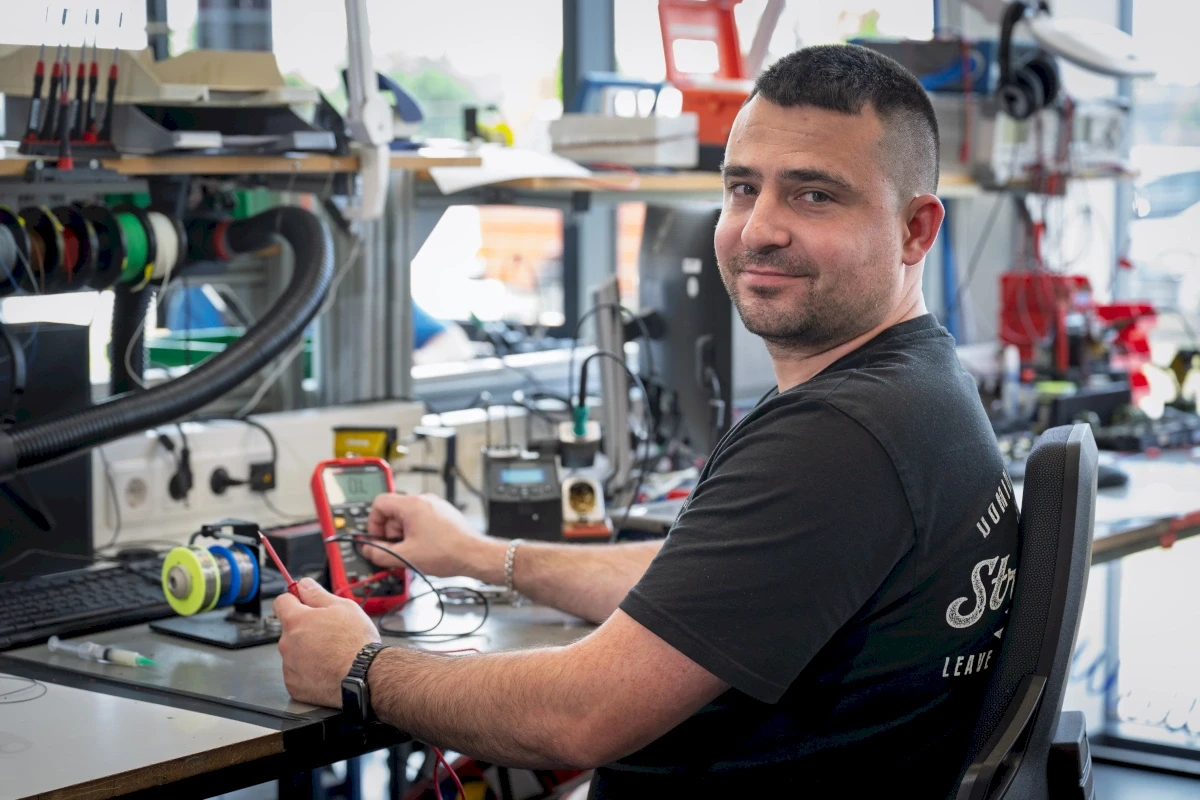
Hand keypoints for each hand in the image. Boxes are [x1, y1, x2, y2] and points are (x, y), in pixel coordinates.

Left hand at [275, 578, 380, 707]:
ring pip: (293, 652)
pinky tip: (326, 668)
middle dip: (304, 628)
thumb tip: (303, 584)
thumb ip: (317, 594)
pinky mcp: (294, 686)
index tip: (304, 603)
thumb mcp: (343, 607)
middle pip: (290, 629)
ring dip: (306, 650)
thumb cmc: (355, 641)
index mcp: (296, 620)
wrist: (365, 675)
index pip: (281, 602)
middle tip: (328, 632)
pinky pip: (296, 673)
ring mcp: (289, 666)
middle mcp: (287, 643)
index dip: (294, 600)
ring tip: (331, 653)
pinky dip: (308, 671)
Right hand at [365, 492, 501, 580]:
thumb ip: (380, 553)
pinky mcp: (443, 515)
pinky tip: (424, 549)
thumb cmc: (448, 552)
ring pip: (408, 517)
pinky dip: (417, 533)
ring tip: (412, 551)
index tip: (377, 538)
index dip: (373, 523)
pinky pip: (422, 520)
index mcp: (412, 504)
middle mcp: (424, 500)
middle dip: (390, 532)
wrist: (474, 555)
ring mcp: (436, 506)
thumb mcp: (406, 556)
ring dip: (404, 534)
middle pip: (393, 511)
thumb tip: (368, 551)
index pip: (379, 503)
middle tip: (396, 549)